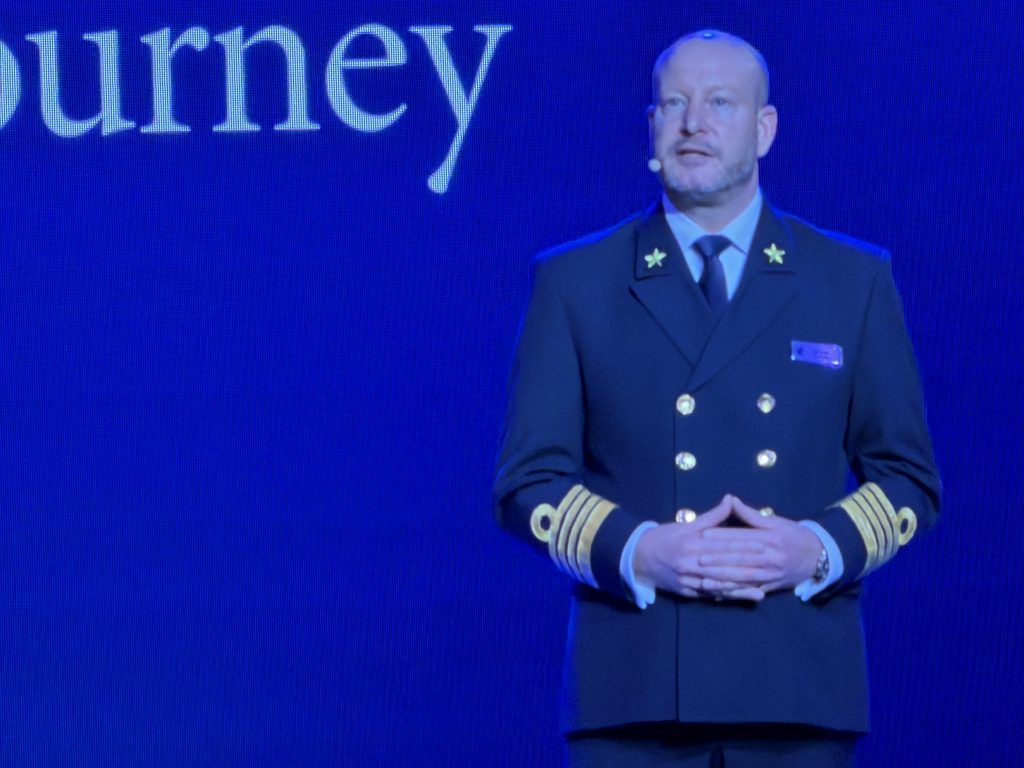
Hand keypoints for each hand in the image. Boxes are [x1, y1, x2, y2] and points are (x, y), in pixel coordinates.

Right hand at [632, 495, 767, 600]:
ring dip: (742, 586)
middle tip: (770, 563)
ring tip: (763, 586)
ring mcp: (689, 580)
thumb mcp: (687, 524)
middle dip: (748, 565)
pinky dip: (730, 595)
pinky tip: (745, 596)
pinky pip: (712, 594)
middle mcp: (691, 563)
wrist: (639, 557)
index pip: (724, 544)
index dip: (744, 544)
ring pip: (720, 583)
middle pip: (725, 565)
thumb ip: (712, 516)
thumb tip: (730, 499)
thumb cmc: (666, 537)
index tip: (764, 543)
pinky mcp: (688, 593)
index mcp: (692, 543)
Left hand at [697, 496, 823, 593]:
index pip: (743, 537)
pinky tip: (719, 595)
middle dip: (719, 560)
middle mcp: (770, 558)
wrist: (817, 557)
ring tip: (703, 581)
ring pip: (744, 578)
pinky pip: (749, 592)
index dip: (723, 536)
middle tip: (698, 559)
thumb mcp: (775, 521)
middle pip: (741, 559)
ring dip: (723, 581)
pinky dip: (734, 594)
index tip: (703, 535)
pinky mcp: (770, 588)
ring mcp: (770, 575)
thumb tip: (731, 500)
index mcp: (770, 539)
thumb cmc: (792, 535)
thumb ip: (751, 514)